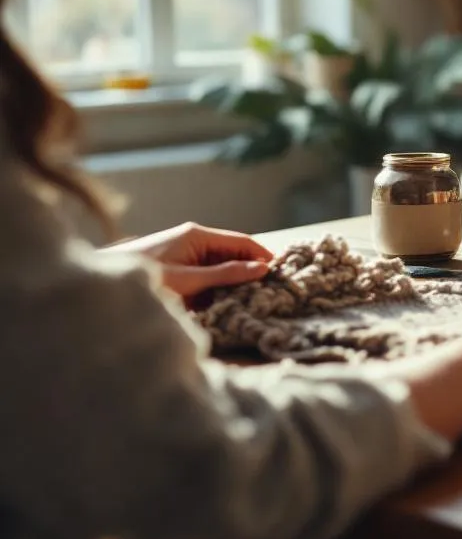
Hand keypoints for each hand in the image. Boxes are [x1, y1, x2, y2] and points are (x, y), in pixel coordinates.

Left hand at [106, 222, 272, 297]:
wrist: (102, 291)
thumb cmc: (144, 279)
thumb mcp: (190, 280)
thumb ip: (226, 274)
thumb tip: (262, 269)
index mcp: (198, 235)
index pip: (242, 241)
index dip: (263, 255)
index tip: (282, 274)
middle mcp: (194, 240)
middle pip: (233, 253)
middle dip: (250, 270)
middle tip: (270, 291)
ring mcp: (185, 254)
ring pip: (221, 266)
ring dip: (234, 282)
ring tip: (251, 300)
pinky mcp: (178, 269)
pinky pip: (207, 276)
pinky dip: (217, 288)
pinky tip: (224, 302)